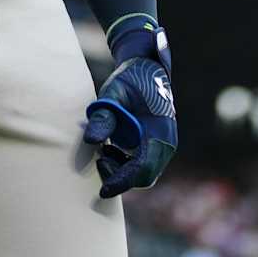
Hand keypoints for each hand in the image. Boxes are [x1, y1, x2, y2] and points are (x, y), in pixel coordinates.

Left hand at [82, 15, 176, 197]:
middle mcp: (166, 142)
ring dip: (122, 169)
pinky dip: (126, 163)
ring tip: (104, 151)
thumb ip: (103, 116)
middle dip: (120, 176)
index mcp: (160, 131)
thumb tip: (91, 141)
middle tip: (99, 160)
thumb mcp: (113, 93)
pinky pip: (143, 164)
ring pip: (144, 172)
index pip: (143, 169)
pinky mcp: (157, 143)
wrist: (147, 66)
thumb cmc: (130, 78)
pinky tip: (111, 148)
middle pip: (144, 176)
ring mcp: (164, 144)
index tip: (103, 190)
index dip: (123, 182)